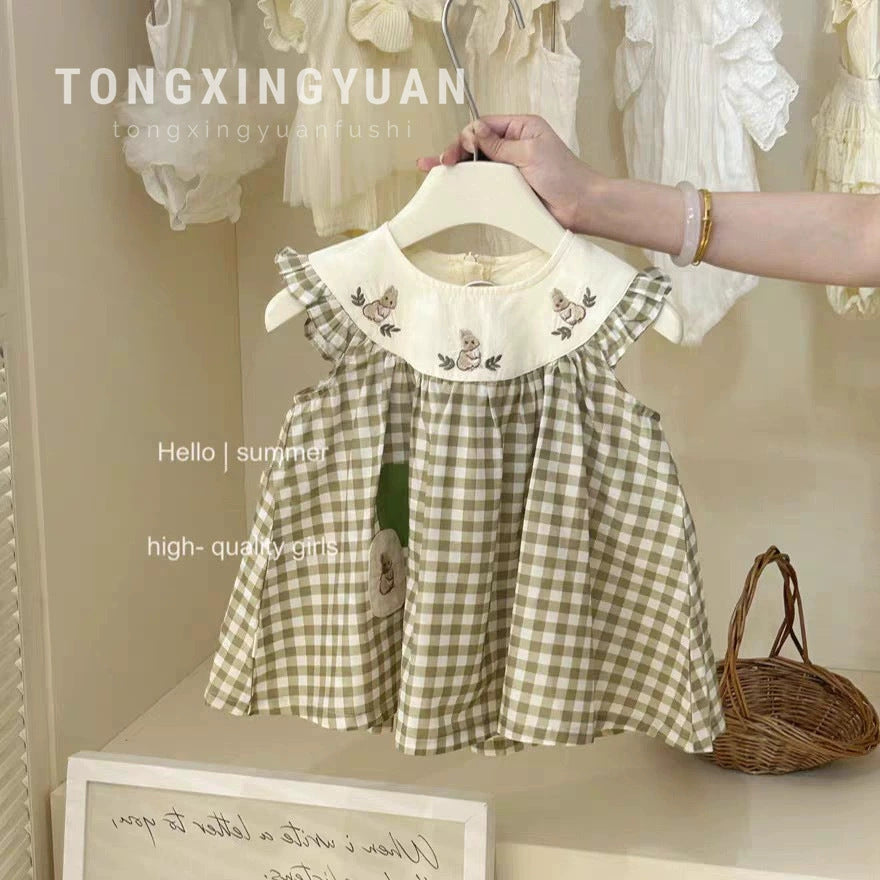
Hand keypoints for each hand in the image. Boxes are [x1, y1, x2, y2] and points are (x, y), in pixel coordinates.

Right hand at [417, 114, 597, 230]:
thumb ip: (499, 145)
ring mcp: (511, 167)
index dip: (466, 137)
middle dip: (455, 152)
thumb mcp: (530, 153)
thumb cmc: (563, 175)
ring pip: (479, 164)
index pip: (484, 126)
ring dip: (458, 167)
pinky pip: (486, 183)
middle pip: (477, 144)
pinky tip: (453, 186)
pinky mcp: (510, 188)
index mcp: (521, 128)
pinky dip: (470, 184)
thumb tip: (473, 132)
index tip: (454, 153)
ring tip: (433, 171)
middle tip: (436, 164)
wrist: (580, 206)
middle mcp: (514, 145)